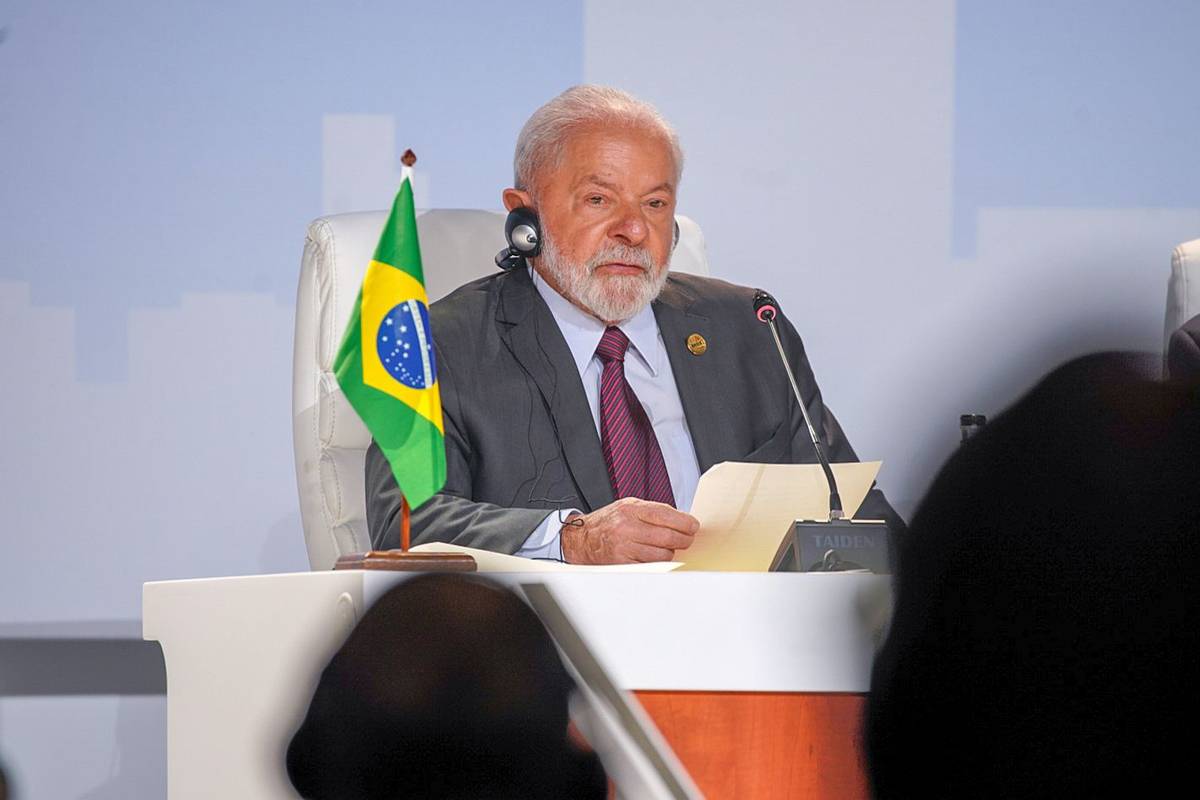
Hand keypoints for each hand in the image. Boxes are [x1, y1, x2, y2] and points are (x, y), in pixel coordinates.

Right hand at [560, 498, 698, 563]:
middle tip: (687, 539)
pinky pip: (652, 567)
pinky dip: (658, 563)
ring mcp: (624, 547)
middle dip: (684, 539)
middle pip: (668, 536)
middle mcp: (627, 527)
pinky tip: (655, 557)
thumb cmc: (608, 522)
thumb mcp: (628, 506)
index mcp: (630, 509)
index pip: (666, 515)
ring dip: (670, 553)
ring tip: (666, 548)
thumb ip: (654, 511)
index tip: (693, 526)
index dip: (685, 522)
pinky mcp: (623, 564)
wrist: (582, 539)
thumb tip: (683, 521)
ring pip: (663, 555)